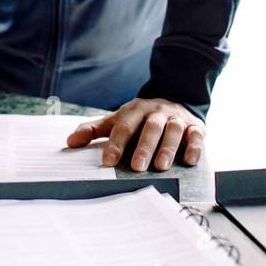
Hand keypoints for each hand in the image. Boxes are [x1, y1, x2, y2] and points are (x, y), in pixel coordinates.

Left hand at [66, 98, 203, 171]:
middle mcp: (157, 112)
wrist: (174, 99)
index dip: (116, 144)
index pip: (124, 126)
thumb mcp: (117, 120)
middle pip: (150, 127)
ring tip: (161, 167)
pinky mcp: (195, 126)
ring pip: (173, 130)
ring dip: (168, 148)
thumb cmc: (140, 118)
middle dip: (144, 147)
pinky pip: (196, 135)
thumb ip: (94, 131)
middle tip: (138, 167)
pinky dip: (194, 147)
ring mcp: (177, 118)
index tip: (108, 162)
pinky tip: (189, 160)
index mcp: (135, 110)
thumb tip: (69, 142)